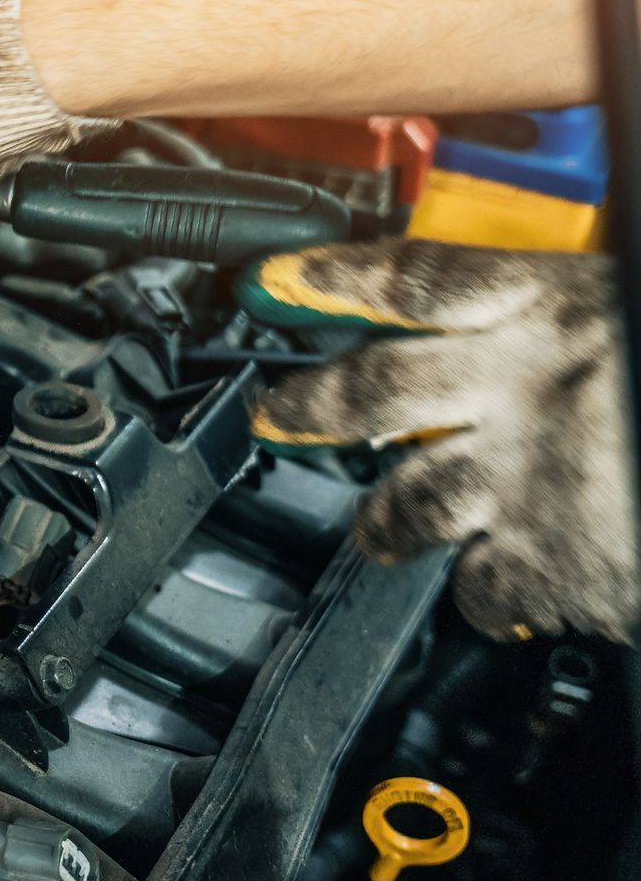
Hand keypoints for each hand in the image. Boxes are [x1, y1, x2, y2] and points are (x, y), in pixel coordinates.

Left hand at [241, 239, 636, 641]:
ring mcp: (521, 479)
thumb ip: (596, 318)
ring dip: (384, 521)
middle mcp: (517, 387)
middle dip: (310, 404)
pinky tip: (495, 604)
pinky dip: (483, 600)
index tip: (283, 278)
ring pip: (406, 500)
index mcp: (558, 305)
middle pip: (373, 391)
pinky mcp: (546, 563)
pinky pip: (481, 590)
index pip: (419, 279)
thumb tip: (579, 317)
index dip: (339, 276)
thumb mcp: (634, 303)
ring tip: (373, 537)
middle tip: (275, 413)